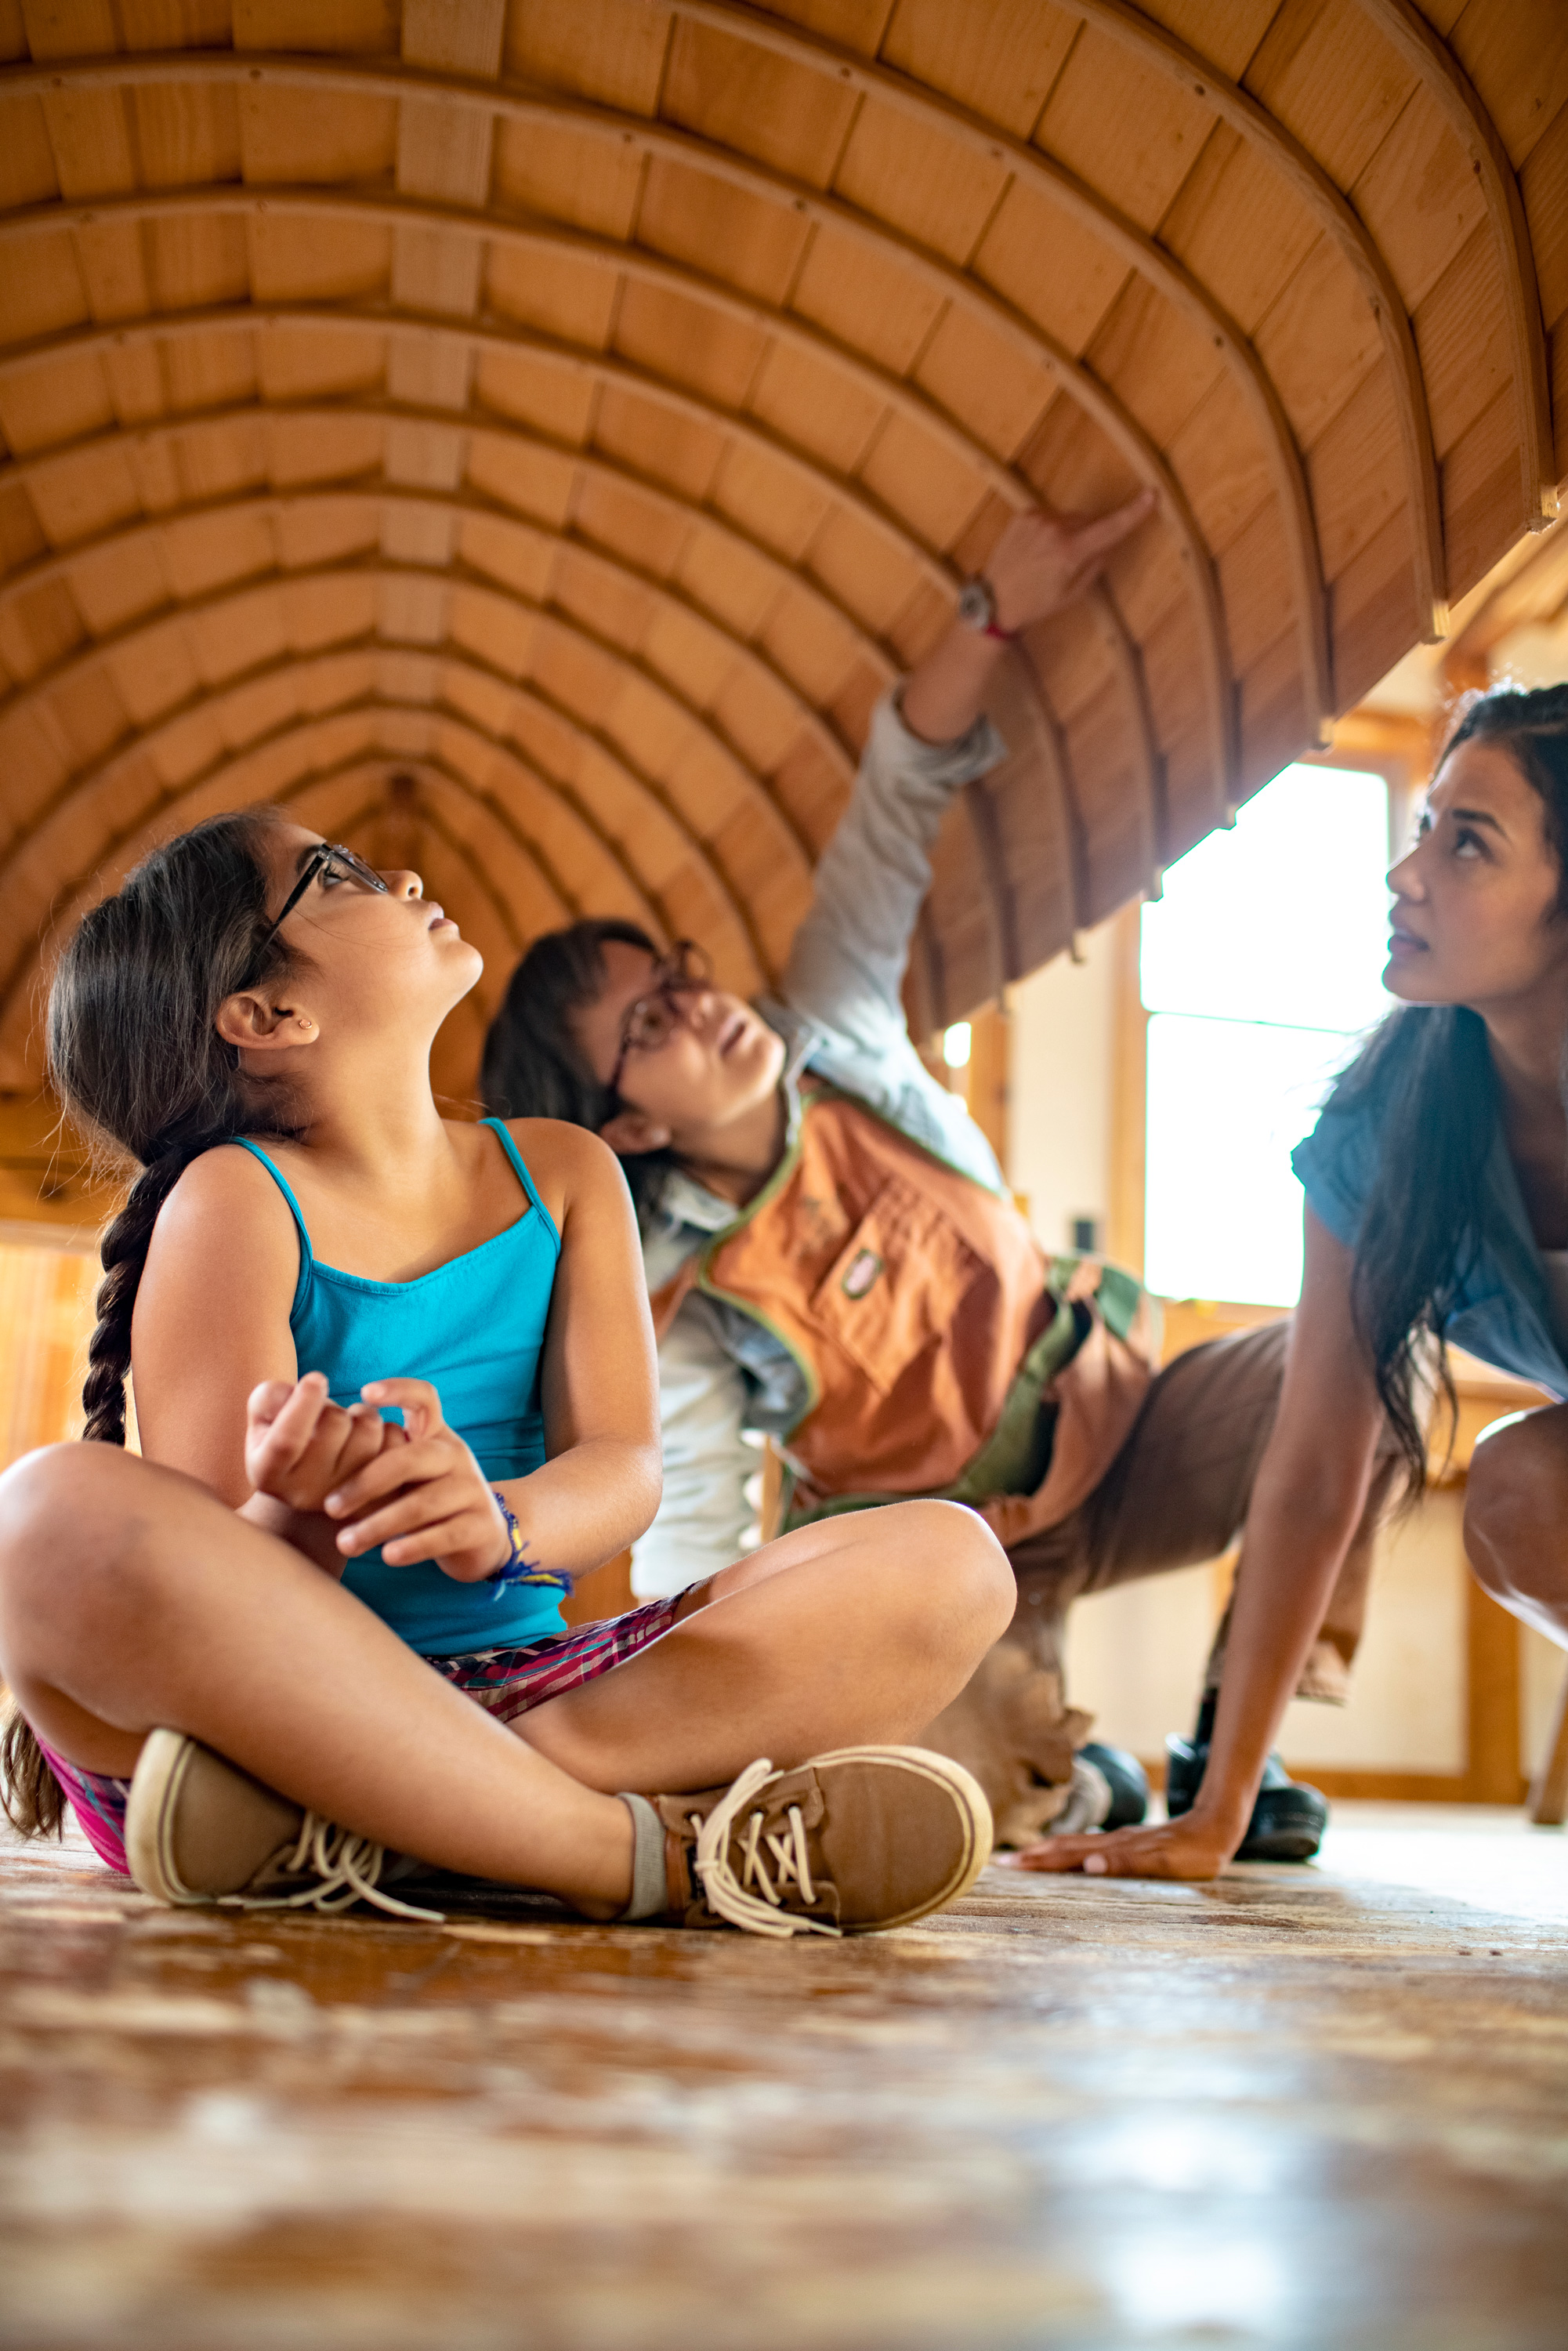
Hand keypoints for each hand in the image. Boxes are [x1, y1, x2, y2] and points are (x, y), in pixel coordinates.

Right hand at [245, 1372, 402, 1515]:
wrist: (314, 1476)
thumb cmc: (287, 1434)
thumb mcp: (265, 1415)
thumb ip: (269, 1397)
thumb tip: (304, 1388)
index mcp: (268, 1474)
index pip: (286, 1441)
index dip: (302, 1404)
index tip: (316, 1377)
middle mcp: (305, 1493)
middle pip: (334, 1424)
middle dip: (332, 1405)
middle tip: (323, 1416)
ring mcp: (344, 1498)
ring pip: (368, 1428)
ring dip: (360, 1414)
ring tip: (345, 1429)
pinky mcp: (380, 1494)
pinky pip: (394, 1439)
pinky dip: (386, 1427)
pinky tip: (369, 1443)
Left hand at [322, 1377, 511, 1582]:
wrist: (482, 1536)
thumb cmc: (427, 1496)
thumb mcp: (408, 1471)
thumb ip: (376, 1456)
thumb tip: (319, 1441)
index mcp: (435, 1436)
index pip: (424, 1399)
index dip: (398, 1390)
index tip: (365, 1394)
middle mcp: (456, 1456)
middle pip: (411, 1458)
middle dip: (365, 1483)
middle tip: (330, 1507)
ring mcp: (472, 1491)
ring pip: (422, 1504)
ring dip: (378, 1525)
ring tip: (345, 1544)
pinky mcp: (480, 1527)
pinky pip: (444, 1535)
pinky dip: (413, 1546)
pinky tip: (388, 1556)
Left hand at [985, 490, 1155, 633]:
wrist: (994, 599)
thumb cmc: (1035, 603)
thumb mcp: (1071, 594)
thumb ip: (1094, 566)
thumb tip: (1105, 546)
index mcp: (1070, 552)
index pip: (1110, 529)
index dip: (1133, 513)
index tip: (1151, 495)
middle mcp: (1055, 529)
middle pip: (1089, 521)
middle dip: (1089, 535)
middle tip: (1072, 561)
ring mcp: (1038, 518)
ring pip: (1070, 518)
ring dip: (1068, 531)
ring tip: (1048, 557)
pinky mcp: (1024, 514)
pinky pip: (1050, 516)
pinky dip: (1050, 529)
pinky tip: (1036, 549)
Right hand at [996, 1808, 1240, 1882]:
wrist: (1217, 1827)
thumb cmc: (1195, 1854)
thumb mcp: (1165, 1864)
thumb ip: (1126, 1863)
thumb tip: (1088, 1865)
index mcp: (1115, 1849)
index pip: (1067, 1855)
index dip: (1038, 1861)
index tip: (1008, 1866)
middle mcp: (1112, 1842)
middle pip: (1064, 1847)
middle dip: (1033, 1857)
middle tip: (1002, 1865)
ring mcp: (1120, 1841)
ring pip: (1075, 1845)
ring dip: (1047, 1853)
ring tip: (1024, 1859)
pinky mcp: (1129, 1844)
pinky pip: (1090, 1847)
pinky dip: (1069, 1852)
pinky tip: (1068, 1858)